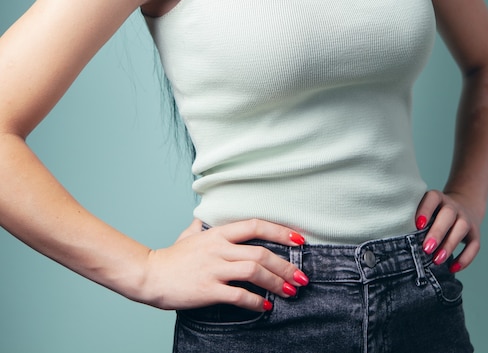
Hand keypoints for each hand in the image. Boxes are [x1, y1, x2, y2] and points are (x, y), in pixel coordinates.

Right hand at [138, 219, 308, 310]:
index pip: (256, 225)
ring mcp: (214, 268)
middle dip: (286, 266)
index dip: (280, 231)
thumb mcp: (188, 235)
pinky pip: (239, 295)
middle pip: (261, 252)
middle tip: (301, 277)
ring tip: (290, 292)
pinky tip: (265, 306)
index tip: (299, 240)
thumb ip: (200, 227)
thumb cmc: (171, 257)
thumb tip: (201, 219)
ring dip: (277, 283)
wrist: (148, 275)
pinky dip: (256, 302)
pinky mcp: (208, 289)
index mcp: (218, 233)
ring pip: (254, 272)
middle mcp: (219, 248)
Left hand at [414, 190, 483, 272]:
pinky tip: (453, 268)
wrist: (463, 207)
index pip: (433, 199)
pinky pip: (474, 245)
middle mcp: (453, 206)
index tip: (417, 225)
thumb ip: (414, 220)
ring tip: (437, 260)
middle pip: (448, 215)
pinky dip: (465, 258)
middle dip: (437, 232)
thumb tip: (401, 241)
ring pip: (462, 228)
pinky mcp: (475, 233)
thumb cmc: (433, 214)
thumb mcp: (424, 210)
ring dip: (449, 245)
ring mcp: (466, 218)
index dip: (425, 210)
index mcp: (437, 198)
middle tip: (426, 249)